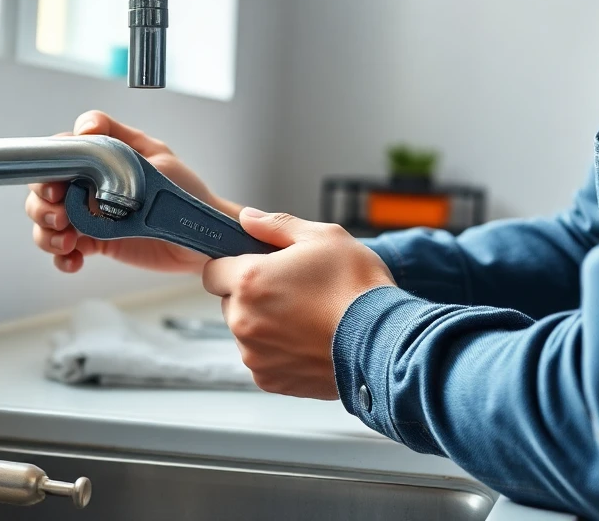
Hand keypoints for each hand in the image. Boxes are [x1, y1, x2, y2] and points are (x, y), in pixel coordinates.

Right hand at [26, 110, 240, 273]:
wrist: (201, 236)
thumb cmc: (185, 190)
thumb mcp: (156, 158)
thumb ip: (118, 145)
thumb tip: (85, 131)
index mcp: (101, 157)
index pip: (60, 153)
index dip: (48, 168)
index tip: (57, 186)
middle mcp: (88, 184)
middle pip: (42, 188)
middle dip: (41, 204)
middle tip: (60, 217)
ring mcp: (89, 214)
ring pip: (46, 221)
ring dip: (46, 233)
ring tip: (68, 243)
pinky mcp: (95, 242)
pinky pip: (65, 251)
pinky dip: (61, 257)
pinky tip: (75, 261)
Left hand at [203, 209, 395, 399]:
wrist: (385, 342)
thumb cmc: (358, 287)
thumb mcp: (323, 237)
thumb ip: (276, 226)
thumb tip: (248, 218)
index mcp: (249, 281)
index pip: (212, 271)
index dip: (234, 266)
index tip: (259, 268)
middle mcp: (244, 321)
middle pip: (230, 303)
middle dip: (252, 296)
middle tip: (293, 291)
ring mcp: (255, 355)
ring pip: (246, 333)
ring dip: (265, 325)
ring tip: (307, 318)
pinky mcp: (270, 380)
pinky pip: (263, 359)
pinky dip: (279, 352)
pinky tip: (309, 340)